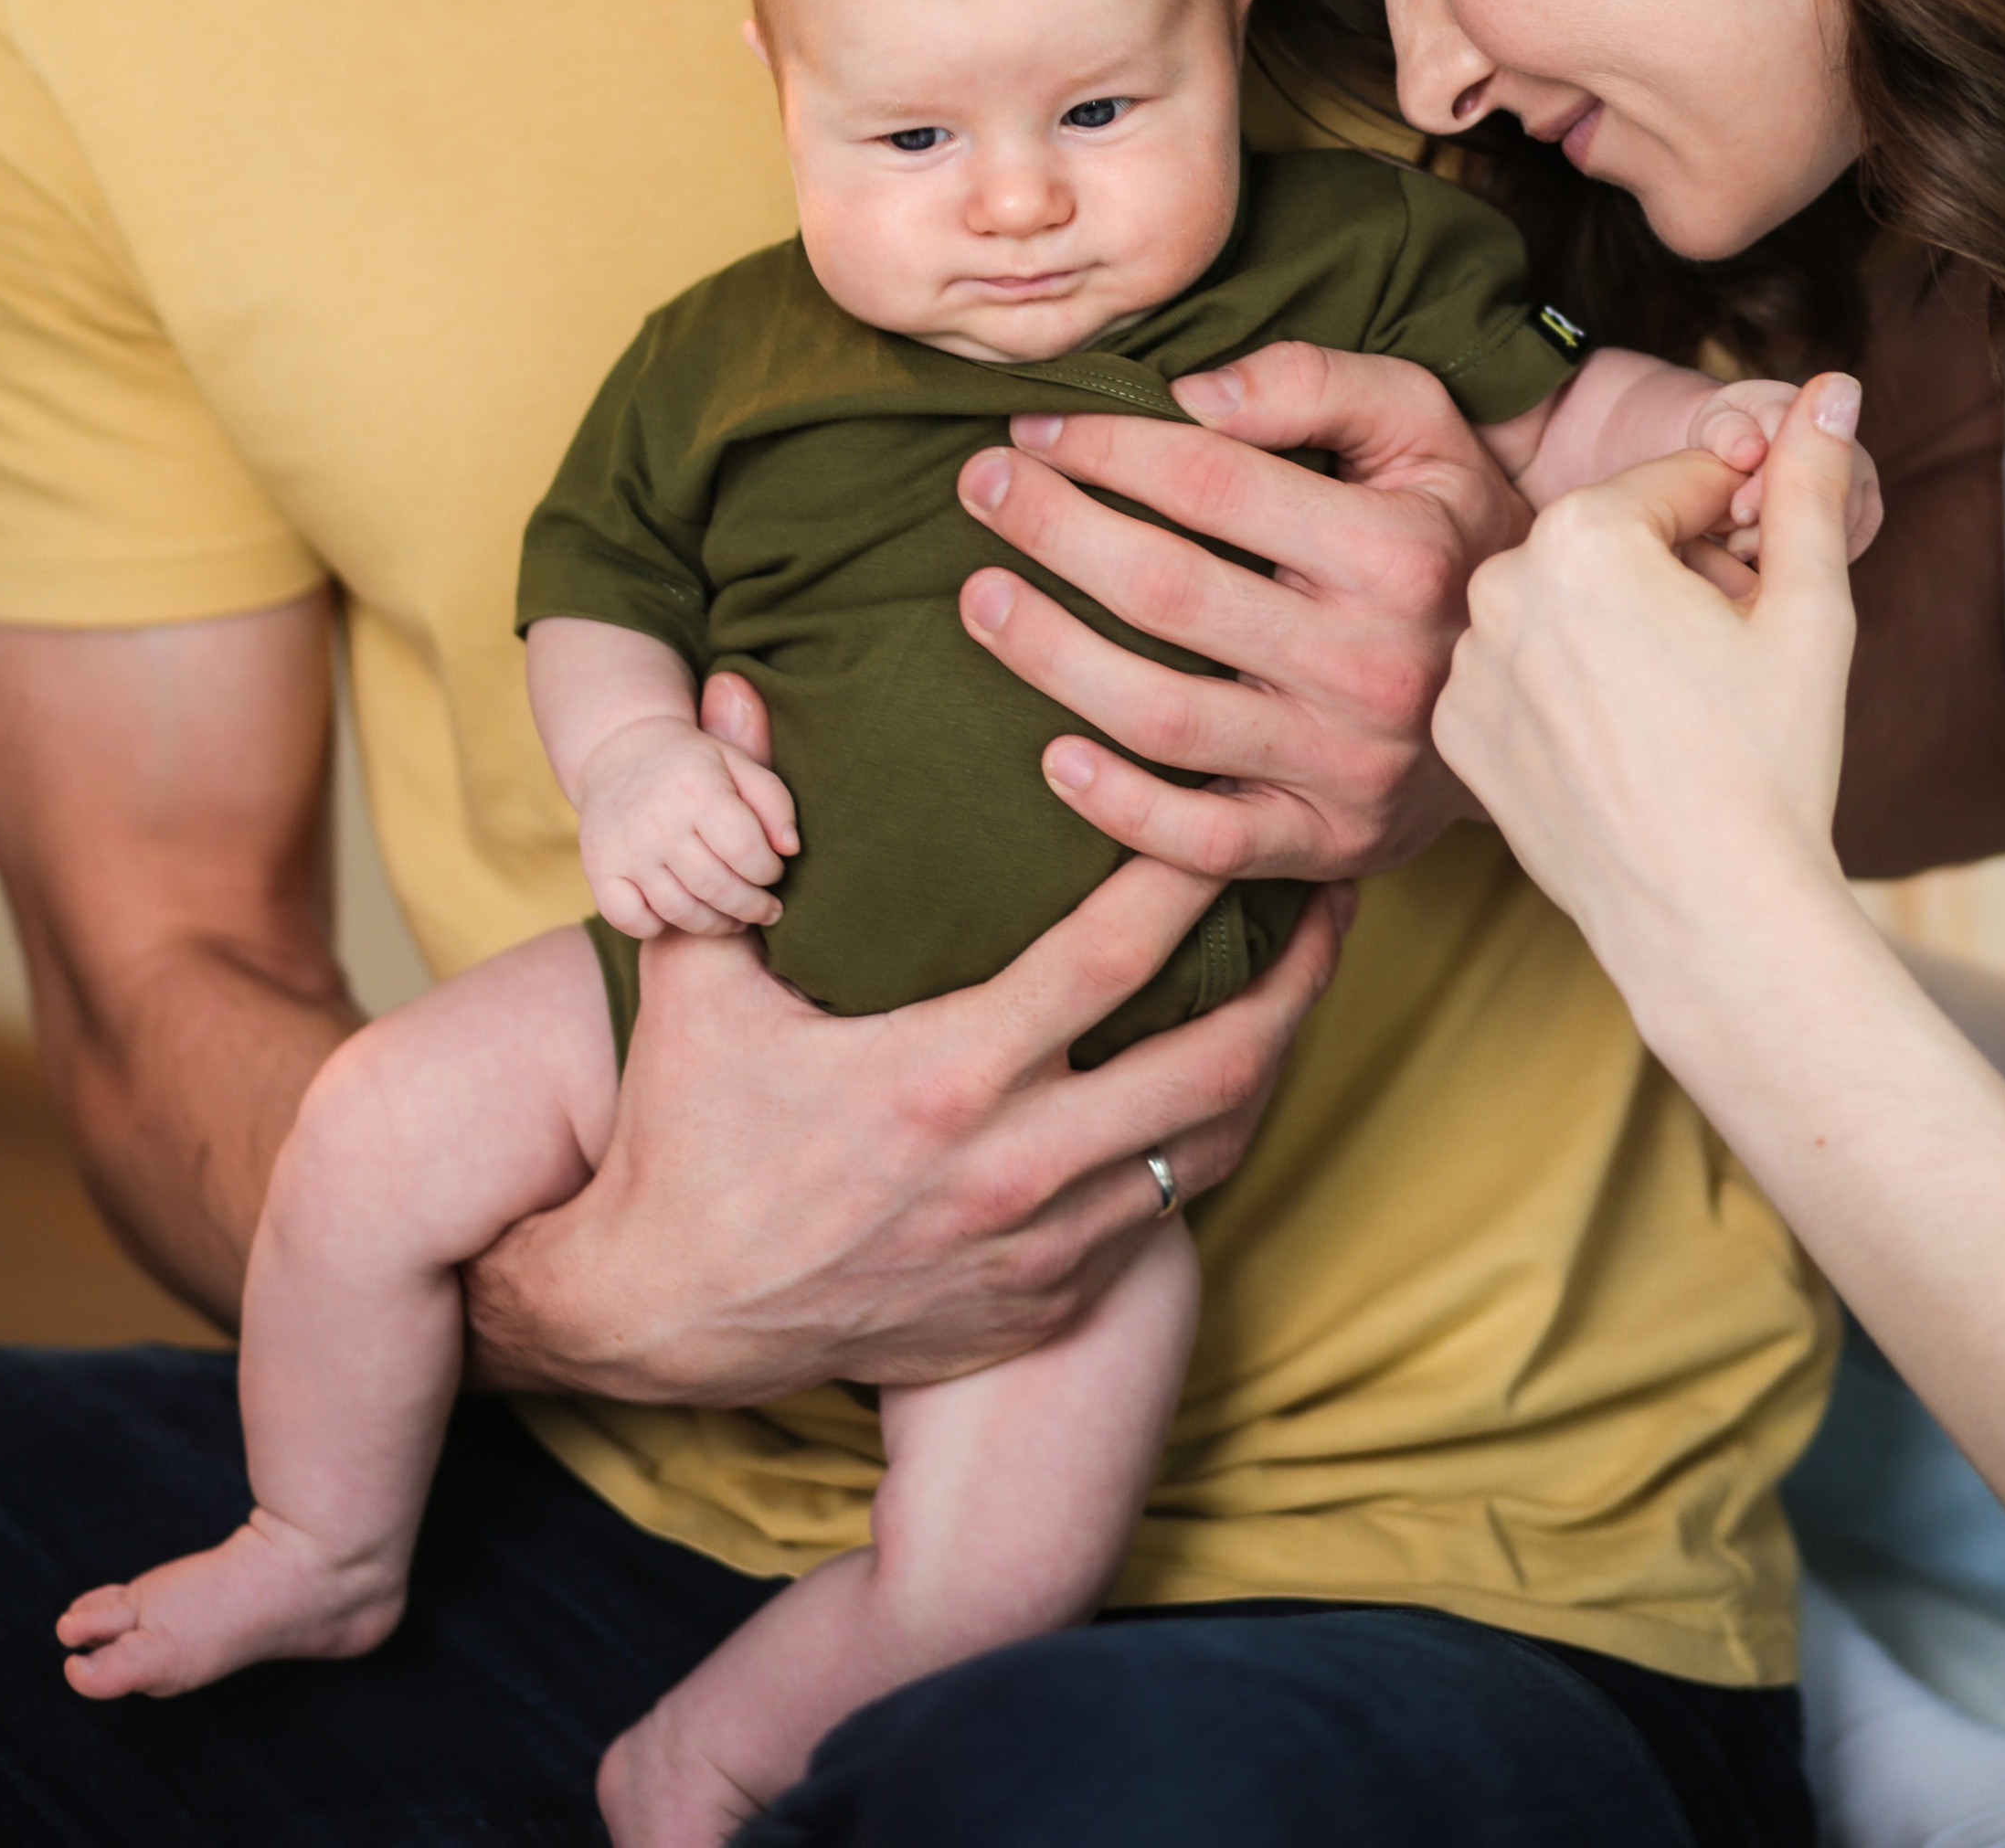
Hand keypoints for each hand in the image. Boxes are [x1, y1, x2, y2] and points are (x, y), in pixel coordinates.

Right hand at [463, 856, 1350, 1402]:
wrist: (669, 1317)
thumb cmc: (687, 1133)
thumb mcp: (695, 981)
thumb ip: (737, 834)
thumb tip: (736, 687)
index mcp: (943, 1078)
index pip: (1111, 958)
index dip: (1190, 873)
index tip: (1236, 801)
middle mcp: (1014, 1170)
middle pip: (1216, 1061)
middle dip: (1296, 972)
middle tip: (1334, 887)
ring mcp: (1041, 1248)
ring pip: (1213, 1146)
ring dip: (1274, 1056)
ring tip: (1311, 974)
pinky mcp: (1046, 1303)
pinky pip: (1167, 1215)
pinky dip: (1211, 1139)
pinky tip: (1232, 1079)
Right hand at [575, 700, 796, 939]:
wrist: (620, 748)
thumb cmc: (693, 763)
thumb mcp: (738, 762)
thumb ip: (773, 801)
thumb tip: (791, 850)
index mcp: (698, 790)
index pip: (746, 852)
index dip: (769, 871)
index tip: (773, 872)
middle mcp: (658, 822)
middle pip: (717, 887)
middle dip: (752, 907)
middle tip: (767, 910)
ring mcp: (625, 850)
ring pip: (680, 911)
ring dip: (717, 924)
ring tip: (736, 920)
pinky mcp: (599, 869)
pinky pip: (632, 920)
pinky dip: (657, 927)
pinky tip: (679, 914)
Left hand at [953, 342, 1526, 885]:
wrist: (1540, 684)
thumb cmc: (1452, 533)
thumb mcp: (1423, 427)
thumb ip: (1315, 383)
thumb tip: (1192, 393)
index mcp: (1396, 549)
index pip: (1211, 482)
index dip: (1107, 447)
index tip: (1036, 430)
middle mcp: (1372, 662)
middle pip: (1165, 591)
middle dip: (1051, 529)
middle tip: (980, 489)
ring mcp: (1348, 764)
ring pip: (1162, 717)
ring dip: (1048, 656)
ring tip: (980, 599)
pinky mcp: (1328, 842)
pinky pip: (1203, 844)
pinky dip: (1118, 809)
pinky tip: (1052, 755)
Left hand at [1433, 375, 1865, 1009]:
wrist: (1711, 921)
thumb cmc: (1770, 762)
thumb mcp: (1809, 607)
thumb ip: (1810, 482)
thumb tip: (1834, 383)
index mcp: (1581, 532)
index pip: (1681, 484)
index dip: (1742, 531)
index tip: (1765, 593)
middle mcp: (1500, 582)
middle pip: (1616, 542)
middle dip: (1677, 579)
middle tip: (1731, 661)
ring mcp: (1468, 661)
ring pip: (1565, 608)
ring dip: (1619, 633)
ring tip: (1681, 711)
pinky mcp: (1455, 731)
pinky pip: (1522, 675)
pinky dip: (1569, 693)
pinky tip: (1624, 748)